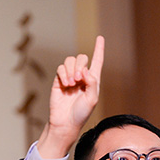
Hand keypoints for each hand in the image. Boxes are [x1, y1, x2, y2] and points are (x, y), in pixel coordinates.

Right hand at [37, 36, 104, 157]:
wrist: (65, 122)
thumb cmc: (81, 114)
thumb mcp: (92, 99)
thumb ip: (92, 83)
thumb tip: (85, 70)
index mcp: (92, 80)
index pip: (97, 61)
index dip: (99, 49)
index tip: (100, 37)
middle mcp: (81, 77)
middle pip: (82, 58)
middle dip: (80, 65)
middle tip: (78, 80)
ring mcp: (69, 78)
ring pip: (70, 61)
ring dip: (71, 69)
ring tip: (71, 83)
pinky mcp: (59, 80)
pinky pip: (61, 68)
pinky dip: (63, 74)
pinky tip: (65, 84)